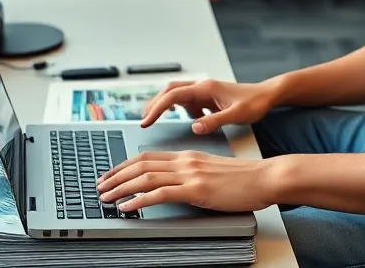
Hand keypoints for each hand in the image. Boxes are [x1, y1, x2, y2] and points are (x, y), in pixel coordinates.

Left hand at [97, 151, 277, 212]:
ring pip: (145, 177)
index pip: (147, 156)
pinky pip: (161, 193)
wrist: (265, 178)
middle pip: (140, 164)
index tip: (110, 175)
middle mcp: (185, 161)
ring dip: (121, 188)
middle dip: (115, 176)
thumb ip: (191, 174)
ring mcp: (190, 175)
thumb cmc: (243, 178)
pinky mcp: (197, 190)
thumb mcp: (211, 172)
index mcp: (187, 156)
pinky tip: (128, 207)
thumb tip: (174, 184)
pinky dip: (140, 200)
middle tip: (99, 187)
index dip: (124, 165)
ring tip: (106, 198)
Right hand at [138, 79, 276, 132]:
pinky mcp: (208, 97)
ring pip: (176, 94)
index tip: (146, 121)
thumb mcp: (237, 115)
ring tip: (154, 121)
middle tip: (143, 121)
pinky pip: (188, 101)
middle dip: (154, 104)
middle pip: (169, 91)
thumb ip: (215, 121)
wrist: (268, 95)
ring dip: (164, 105)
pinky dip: (181, 110)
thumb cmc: (255, 103)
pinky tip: (190, 122)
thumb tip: (194, 128)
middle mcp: (202, 86)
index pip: (172, 95)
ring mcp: (204, 91)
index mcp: (205, 88)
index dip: (156, 108)